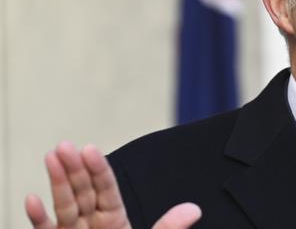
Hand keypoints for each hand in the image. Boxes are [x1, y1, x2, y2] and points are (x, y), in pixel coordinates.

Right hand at [25, 142, 201, 228]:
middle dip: (74, 170)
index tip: (90, 149)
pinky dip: (39, 219)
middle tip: (65, 145)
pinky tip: (32, 200)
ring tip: (50, 157)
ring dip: (56, 185)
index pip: (107, 193)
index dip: (99, 171)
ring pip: (64, 209)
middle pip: (83, 195)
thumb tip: (194, 209)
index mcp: (116, 224)